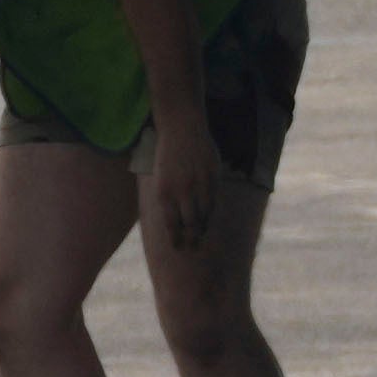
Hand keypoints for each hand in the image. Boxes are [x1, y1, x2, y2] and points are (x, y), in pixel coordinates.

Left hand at [135, 119, 219, 264]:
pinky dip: (212, 210)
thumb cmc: (168, 155)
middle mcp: (182, 191)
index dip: (177, 240)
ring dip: (204, 227)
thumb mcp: (162, 180)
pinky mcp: (213, 174)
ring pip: (205, 213)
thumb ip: (170, 201)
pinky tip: (210, 217)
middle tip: (193, 248)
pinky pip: (214, 198)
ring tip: (202, 235)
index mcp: (164, 193)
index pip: (172, 226)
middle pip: (190, 224)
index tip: (179, 249)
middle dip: (192, 239)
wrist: (180, 128)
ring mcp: (199, 183)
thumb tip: (178, 223)